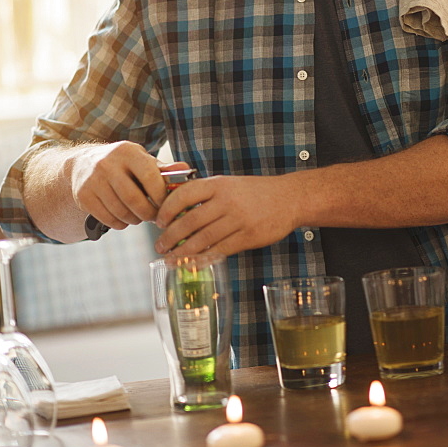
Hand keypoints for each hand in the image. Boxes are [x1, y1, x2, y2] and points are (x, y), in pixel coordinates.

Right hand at [68, 140, 188, 231]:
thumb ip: (164, 169)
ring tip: (140, 216)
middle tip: (155, 217)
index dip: (161, 197)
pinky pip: (108, 219)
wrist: (82, 164)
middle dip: (149, 213)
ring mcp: (93, 180)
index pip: (151, 178)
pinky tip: (124, 218)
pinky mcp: (83, 196)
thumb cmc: (122, 164)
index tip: (166, 206)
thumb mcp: (141, 161)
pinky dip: (120, 224)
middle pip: (134, 200)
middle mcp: (108, 164)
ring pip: (121, 211)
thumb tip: (186, 170)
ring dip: (135, 220)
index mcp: (128, 152)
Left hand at [154, 174, 299, 256]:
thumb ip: (205, 194)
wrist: (289, 199)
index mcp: (219, 184)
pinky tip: (193, 263)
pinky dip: (203, 258)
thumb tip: (175, 210)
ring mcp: (238, 220)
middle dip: (170, 236)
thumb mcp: (229, 184)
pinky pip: (220, 250)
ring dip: (183, 251)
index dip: (167, 209)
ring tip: (170, 259)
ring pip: (203, 239)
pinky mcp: (248, 237)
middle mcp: (227, 201)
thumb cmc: (255, 192)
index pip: (184, 195)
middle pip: (190, 221)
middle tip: (159, 245)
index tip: (158, 221)